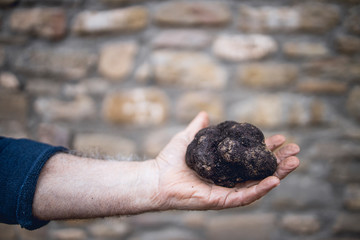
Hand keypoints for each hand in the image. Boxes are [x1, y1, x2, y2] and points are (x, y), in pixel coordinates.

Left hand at [154, 112, 299, 209]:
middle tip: (296, 150)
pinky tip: (275, 180)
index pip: (250, 159)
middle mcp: (228, 180)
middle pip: (259, 172)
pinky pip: (244, 197)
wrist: (156, 177)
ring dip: (278, 174)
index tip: (280, 137)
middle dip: (279, 161)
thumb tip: (205, 114)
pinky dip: (261, 189)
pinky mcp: (220, 201)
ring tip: (294, 162)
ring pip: (258, 184)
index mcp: (224, 167)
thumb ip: (198, 128)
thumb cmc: (170, 160)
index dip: (265, 149)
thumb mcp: (188, 138)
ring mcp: (226, 191)